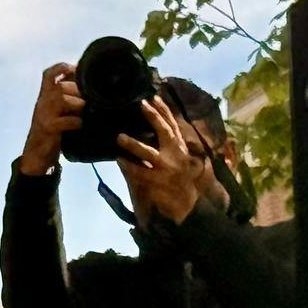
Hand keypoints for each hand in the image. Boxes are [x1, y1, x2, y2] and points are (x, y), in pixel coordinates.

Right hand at [20, 62, 82, 175]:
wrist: (36, 155)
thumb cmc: (51, 132)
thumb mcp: (57, 112)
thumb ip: (67, 100)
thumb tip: (87, 88)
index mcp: (44, 96)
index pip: (48, 75)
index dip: (61, 67)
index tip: (76, 68)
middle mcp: (42, 102)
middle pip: (59, 86)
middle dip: (76, 89)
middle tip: (88, 97)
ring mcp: (43, 115)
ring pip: (61, 99)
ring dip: (77, 103)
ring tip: (85, 109)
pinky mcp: (48, 128)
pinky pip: (64, 120)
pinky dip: (76, 121)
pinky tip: (80, 124)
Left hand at [116, 97, 219, 225]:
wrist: (189, 211)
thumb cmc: (184, 187)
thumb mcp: (186, 165)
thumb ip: (177, 150)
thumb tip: (164, 130)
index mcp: (182, 151)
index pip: (174, 126)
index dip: (165, 110)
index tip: (155, 97)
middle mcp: (176, 157)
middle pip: (165, 132)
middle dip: (154, 116)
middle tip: (142, 105)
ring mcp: (166, 170)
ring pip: (147, 153)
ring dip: (132, 144)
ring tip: (119, 137)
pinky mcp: (156, 183)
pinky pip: (138, 172)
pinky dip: (127, 165)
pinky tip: (118, 159)